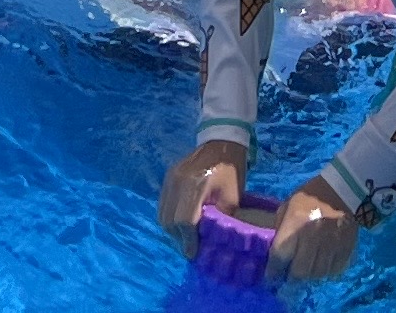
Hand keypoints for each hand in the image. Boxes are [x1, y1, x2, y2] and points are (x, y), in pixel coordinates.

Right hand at [157, 140, 246, 254]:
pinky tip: (181, 223)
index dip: (188, 240)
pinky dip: (170, 217)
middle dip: (179, 238)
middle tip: (190, 248)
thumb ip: (220, 219)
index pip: (184, 220)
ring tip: (186, 237)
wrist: (221, 142)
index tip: (194, 254)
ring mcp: (169, 179)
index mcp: (194, 186)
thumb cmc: (230, 171)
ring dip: (172, 229)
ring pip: (162, 214)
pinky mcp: (168, 178)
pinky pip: (163, 204)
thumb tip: (210, 241)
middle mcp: (176, 183)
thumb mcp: (232, 197)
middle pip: (169, 220)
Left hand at [271, 179, 362, 282]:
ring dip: (308, 276)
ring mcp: (331, 246)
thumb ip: (280, 228)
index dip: (273, 271)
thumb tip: (274, 251)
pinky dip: (325, 273)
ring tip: (305, 272)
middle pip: (299, 272)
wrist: (343, 192)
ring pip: (316, 275)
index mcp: (295, 223)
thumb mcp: (288, 206)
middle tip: (288, 280)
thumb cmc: (310, 197)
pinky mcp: (345, 251)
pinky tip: (321, 266)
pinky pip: (333, 272)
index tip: (270, 278)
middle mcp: (312, 238)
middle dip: (291, 279)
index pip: (280, 255)